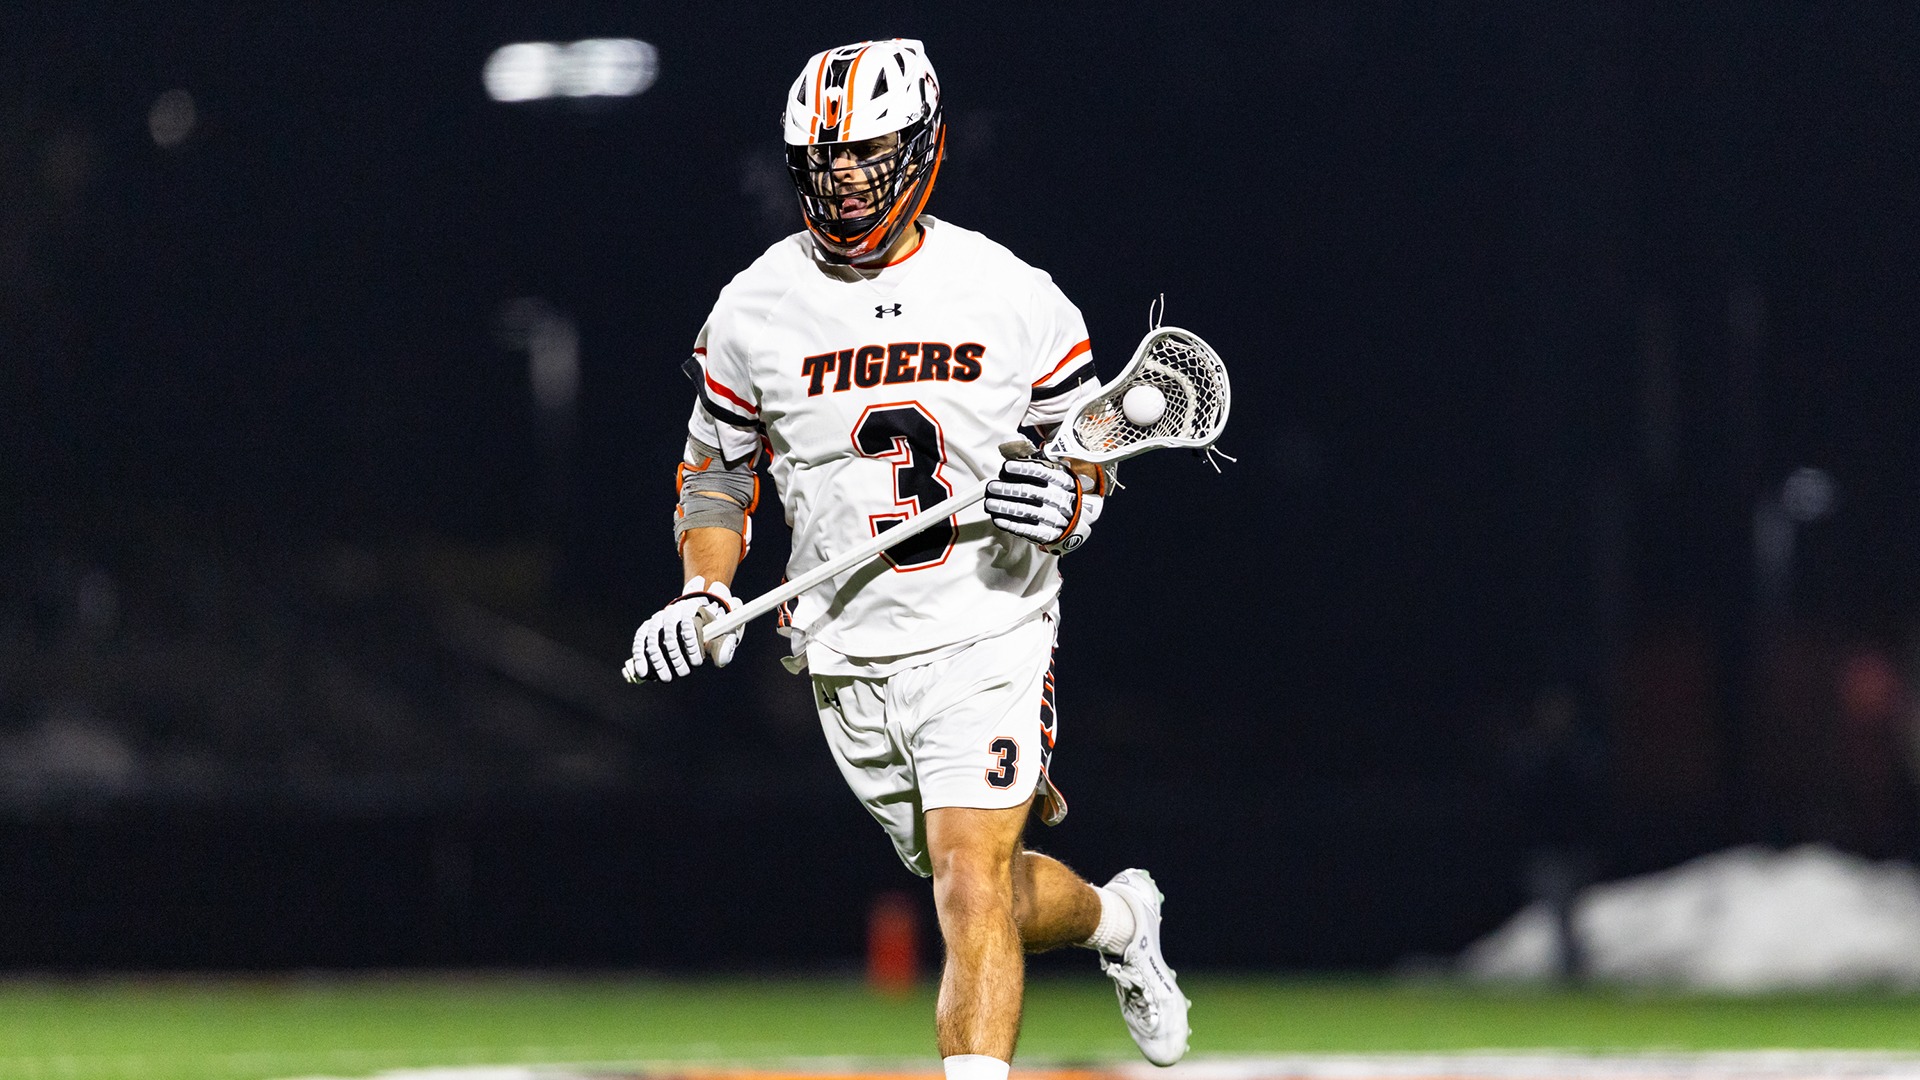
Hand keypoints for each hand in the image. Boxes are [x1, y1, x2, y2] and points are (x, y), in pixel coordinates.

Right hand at [622, 577, 743, 682]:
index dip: (692, 646)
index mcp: (692, 609)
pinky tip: (642, 672)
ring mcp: (657, 619)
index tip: (697, 664)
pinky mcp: (646, 628)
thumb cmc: (708, 632)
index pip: (689, 624)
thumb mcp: (721, 636)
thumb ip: (724, 647)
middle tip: (682, 674)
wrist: (693, 620)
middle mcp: (672, 611)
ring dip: (658, 662)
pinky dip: (640, 657)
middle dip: (676, 657)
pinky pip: (639, 641)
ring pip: (653, 639)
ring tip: (665, 678)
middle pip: (670, 633)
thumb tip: (720, 661)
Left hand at [985, 457, 1102, 554]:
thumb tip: (1009, 447)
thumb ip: (1034, 462)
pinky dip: (1012, 524)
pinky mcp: (1050, 533)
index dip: (1023, 469)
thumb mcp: (1053, 474)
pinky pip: (1029, 529)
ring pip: (1028, 511)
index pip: (1042, 472)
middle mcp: (1061, 497)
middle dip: (1008, 489)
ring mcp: (1056, 517)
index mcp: (1062, 479)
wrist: (1074, 518)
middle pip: (1031, 492)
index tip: (1006, 467)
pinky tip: (999, 519)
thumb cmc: (1056, 491)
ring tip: (990, 503)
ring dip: (1006, 507)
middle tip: (991, 487)